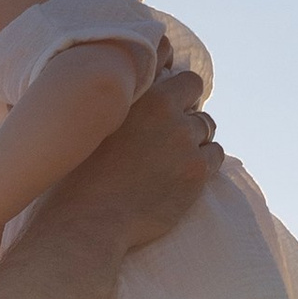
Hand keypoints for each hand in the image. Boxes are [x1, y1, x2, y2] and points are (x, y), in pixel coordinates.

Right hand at [43, 69, 220, 258]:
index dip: (179, 92)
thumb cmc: (82, 176)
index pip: (185, 78)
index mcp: (143, 97)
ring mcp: (185, 142)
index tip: (169, 107)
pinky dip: (204, 162)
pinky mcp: (196, 172)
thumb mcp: (97, 126)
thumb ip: (124, 104)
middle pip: (196, 96)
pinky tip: (181, 175)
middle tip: (171, 133)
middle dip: (188, 109)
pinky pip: (215, 156)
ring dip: (195, 137)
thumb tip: (146, 93)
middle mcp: (168, 113)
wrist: (91, 220)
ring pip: (207, 126)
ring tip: (172, 158)